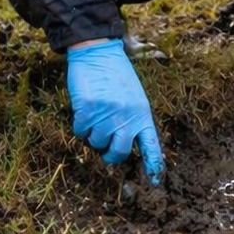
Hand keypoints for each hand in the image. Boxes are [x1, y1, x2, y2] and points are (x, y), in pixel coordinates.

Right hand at [65, 39, 164, 180]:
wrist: (98, 52)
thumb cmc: (116, 77)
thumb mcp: (134, 97)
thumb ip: (133, 119)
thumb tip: (127, 144)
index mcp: (142, 114)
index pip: (151, 145)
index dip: (153, 165)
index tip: (154, 181)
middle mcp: (127, 116)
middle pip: (119, 152)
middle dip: (110, 155)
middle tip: (104, 147)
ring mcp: (108, 113)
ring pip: (96, 142)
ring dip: (92, 134)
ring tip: (94, 116)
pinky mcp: (88, 109)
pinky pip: (80, 131)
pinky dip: (79, 124)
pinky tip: (84, 110)